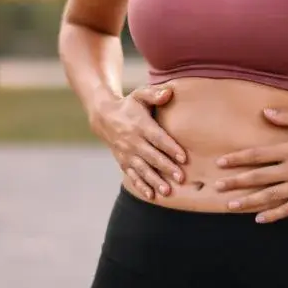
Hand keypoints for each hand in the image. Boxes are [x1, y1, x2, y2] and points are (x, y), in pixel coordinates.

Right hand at [90, 84, 186, 199]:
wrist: (104, 117)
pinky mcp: (123, 162)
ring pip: (142, 169)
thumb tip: (169, 92)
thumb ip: (154, 94)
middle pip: (152, 156)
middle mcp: (133, 141)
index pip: (157, 138)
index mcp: (140, 125)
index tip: (183, 157)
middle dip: (166, 168)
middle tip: (181, 178)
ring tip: (168, 191)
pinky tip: (151, 195)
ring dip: (155, 180)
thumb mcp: (139, 95)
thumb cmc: (129, 105)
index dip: (170, 147)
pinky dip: (141, 186)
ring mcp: (127, 154)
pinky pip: (132, 176)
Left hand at [214, 108, 287, 223]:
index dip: (237, 159)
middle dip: (236, 181)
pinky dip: (273, 214)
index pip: (257, 155)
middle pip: (258, 177)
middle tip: (217, 186)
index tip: (221, 162)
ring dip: (248, 200)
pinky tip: (259, 219)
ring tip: (230, 205)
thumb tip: (265, 112)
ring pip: (269, 195)